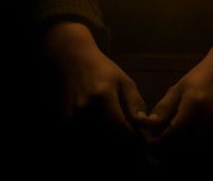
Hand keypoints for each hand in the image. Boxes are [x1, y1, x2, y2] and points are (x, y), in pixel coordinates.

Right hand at [41, 21, 147, 146]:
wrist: (73, 61)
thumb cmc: (103, 71)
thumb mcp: (124, 81)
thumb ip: (136, 104)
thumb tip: (147, 126)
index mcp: (103, 95)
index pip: (121, 127)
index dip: (133, 140)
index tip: (143, 145)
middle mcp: (86, 108)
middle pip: (108, 141)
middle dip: (123, 149)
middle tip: (135, 152)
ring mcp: (73, 117)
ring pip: (95, 145)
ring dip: (109, 150)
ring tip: (121, 148)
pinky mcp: (65, 124)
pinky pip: (84, 142)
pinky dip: (96, 146)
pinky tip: (105, 140)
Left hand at [143, 11, 212, 157]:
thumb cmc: (201, 76)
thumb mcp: (180, 87)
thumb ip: (164, 108)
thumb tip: (148, 126)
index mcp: (194, 103)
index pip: (174, 132)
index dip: (160, 143)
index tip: (149, 145)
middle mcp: (210, 117)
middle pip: (188, 148)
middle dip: (171, 154)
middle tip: (159, 154)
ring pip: (201, 153)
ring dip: (185, 157)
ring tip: (172, 153)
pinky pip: (212, 150)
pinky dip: (199, 153)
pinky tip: (189, 148)